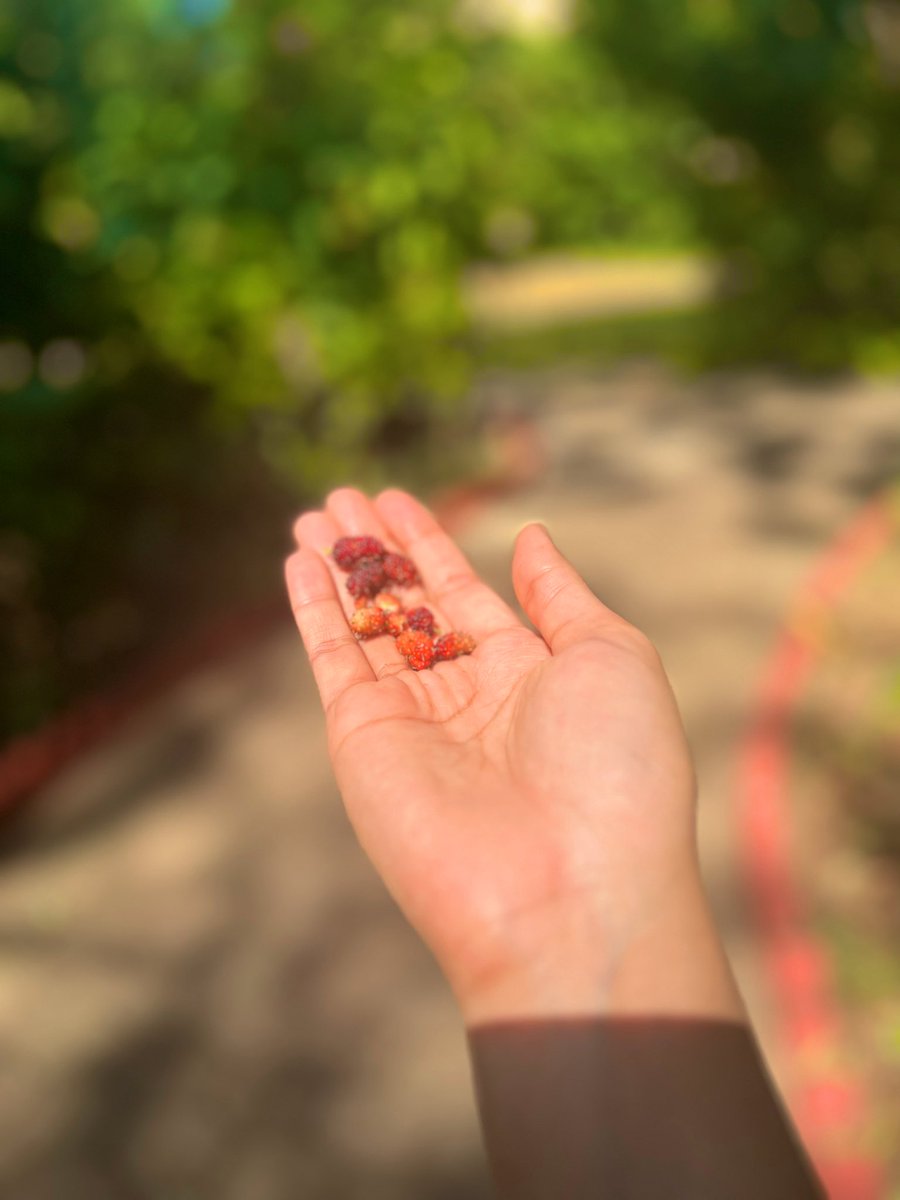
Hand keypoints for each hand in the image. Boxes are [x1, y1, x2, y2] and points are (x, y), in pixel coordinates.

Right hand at [286, 488, 738, 1021]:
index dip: (430, 545)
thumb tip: (532, 536)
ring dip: (338, 569)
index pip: (465, 594)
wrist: (570, 891)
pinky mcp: (362, 739)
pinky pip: (332, 660)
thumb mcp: (611, 656)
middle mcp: (464, 697)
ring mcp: (410, 719)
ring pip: (364, 625)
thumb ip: (560, 595)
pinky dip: (313, 611)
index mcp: (527, 676)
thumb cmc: (615, 769)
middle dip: (378, 552)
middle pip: (407, 606)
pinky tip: (299, 563)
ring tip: (314, 515)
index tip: (397, 499)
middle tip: (344, 497)